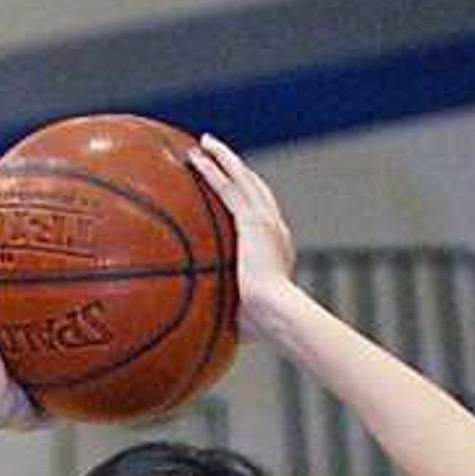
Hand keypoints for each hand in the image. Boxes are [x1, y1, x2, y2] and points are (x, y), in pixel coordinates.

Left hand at [188, 133, 294, 333]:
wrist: (278, 313)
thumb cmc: (265, 326)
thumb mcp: (246, 316)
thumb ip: (231, 313)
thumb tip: (208, 332)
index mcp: (278, 247)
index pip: (263, 215)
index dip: (250, 198)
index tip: (236, 190)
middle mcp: (275, 227)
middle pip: (255, 187)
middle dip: (237, 169)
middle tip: (218, 154)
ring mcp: (265, 220)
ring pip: (243, 178)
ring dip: (223, 158)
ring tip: (204, 143)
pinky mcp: (252, 221)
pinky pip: (228, 187)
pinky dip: (212, 169)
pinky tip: (196, 157)